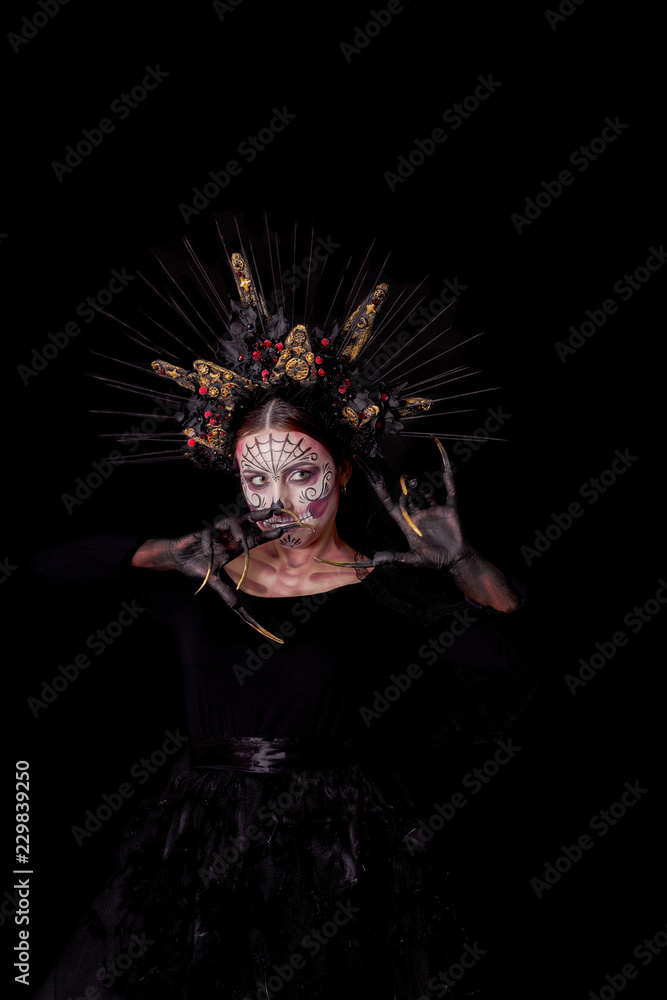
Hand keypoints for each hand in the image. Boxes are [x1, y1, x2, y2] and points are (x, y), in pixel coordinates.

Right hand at [132, 507, 312, 640]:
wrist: (178, 558)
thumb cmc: (199, 565)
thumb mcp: (214, 581)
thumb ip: (226, 593)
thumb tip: (236, 609)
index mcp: (235, 547)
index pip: (256, 538)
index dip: (269, 534)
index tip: (283, 530)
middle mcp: (228, 537)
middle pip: (248, 521)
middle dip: (261, 515)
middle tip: (276, 511)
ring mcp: (216, 532)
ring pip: (231, 521)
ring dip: (237, 529)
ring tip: (240, 539)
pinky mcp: (202, 532)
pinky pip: (207, 534)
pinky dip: (208, 543)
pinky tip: (206, 552)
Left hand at [316, 439, 471, 572]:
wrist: (455, 561)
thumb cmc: (434, 562)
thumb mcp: (412, 560)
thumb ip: (396, 558)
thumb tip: (376, 560)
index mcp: (408, 524)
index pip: (393, 507)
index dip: (384, 495)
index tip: (376, 482)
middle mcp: (420, 515)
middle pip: (409, 497)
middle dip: (406, 490)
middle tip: (407, 482)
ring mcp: (434, 511)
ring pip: (425, 493)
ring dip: (421, 487)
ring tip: (417, 483)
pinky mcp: (449, 510)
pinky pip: (449, 492)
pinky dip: (448, 481)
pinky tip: (445, 470)